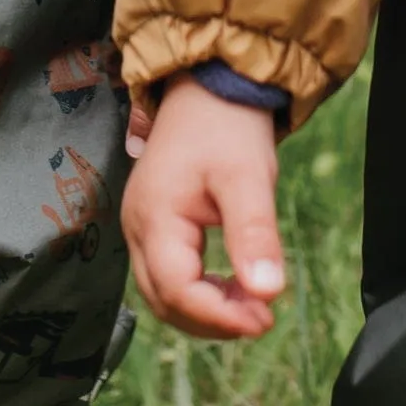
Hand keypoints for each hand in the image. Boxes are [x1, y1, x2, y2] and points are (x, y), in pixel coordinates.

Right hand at [121, 71, 284, 339]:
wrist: (209, 85)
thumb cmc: (226, 126)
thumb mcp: (248, 177)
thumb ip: (254, 234)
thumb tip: (268, 293)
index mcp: (154, 216)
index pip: (176, 289)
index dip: (218, 316)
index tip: (264, 320)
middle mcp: (137, 226)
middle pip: (164, 300)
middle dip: (212, 320)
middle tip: (262, 319)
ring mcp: (141, 225)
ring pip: (163, 292)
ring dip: (206, 310)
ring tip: (252, 306)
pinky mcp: (153, 222)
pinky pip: (168, 273)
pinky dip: (199, 291)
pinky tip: (233, 286)